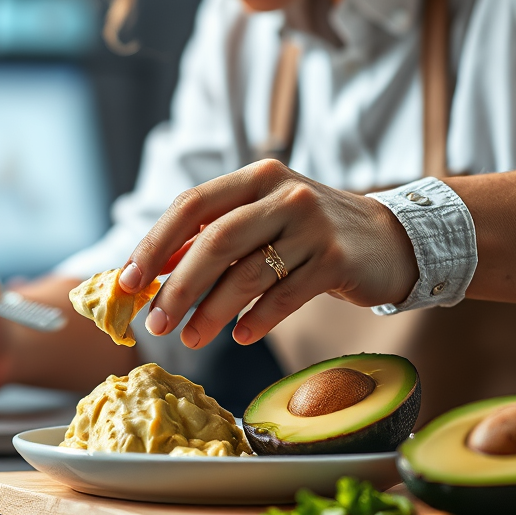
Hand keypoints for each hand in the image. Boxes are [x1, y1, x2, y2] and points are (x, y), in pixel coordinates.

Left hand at [117, 159, 417, 349]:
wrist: (388, 239)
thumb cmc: (309, 232)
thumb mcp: (262, 218)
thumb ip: (214, 234)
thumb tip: (153, 267)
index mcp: (256, 177)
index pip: (192, 205)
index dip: (155, 243)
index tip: (127, 281)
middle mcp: (283, 193)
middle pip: (215, 241)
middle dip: (178, 287)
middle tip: (154, 322)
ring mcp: (312, 225)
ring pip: (247, 274)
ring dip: (211, 312)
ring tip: (189, 338)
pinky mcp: (336, 259)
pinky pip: (284, 296)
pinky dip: (256, 320)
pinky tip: (239, 336)